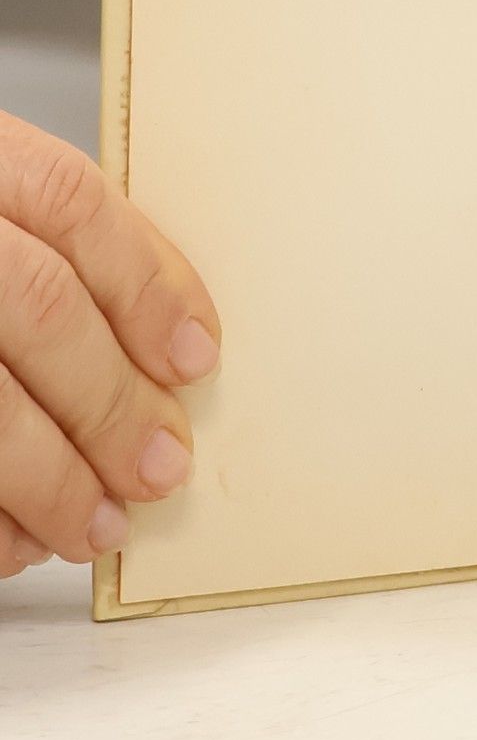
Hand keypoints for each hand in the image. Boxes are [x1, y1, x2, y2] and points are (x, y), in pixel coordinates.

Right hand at [0, 112, 219, 577]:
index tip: (194, 359)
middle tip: (159, 467)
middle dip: (110, 401)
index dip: (146, 283)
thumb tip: (168, 353)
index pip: (70, 202)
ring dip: (49, 477)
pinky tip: (14, 537)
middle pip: (37, 304)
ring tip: (94, 524)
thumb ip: (57, 254)